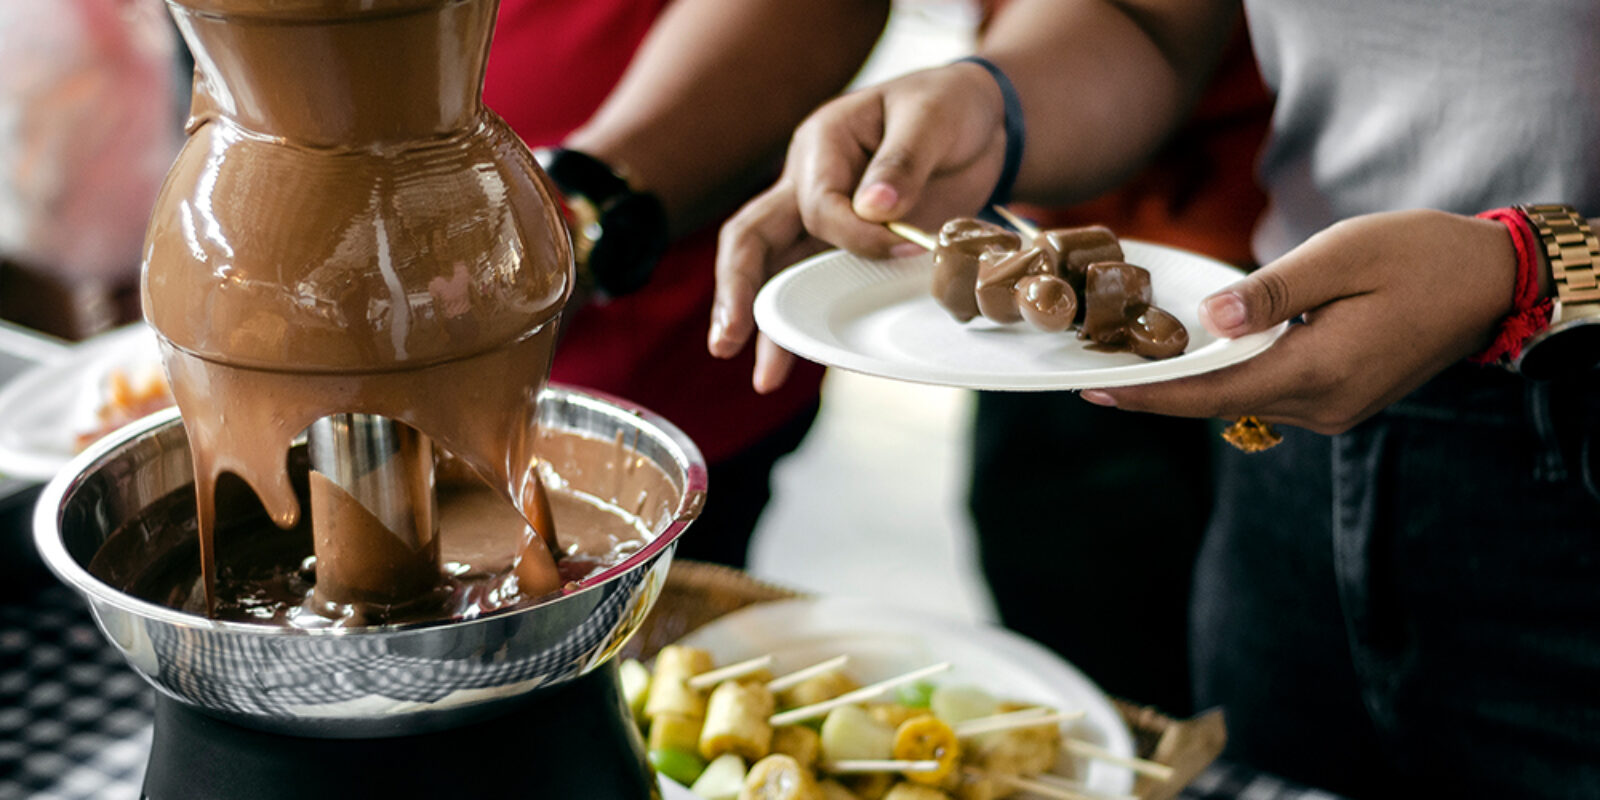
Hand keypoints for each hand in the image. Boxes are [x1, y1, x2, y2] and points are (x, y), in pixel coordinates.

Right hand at [710, 62, 1010, 391]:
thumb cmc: (947, 109)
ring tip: (762, 377)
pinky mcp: (839, 249)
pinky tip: (785, 367)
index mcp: (822, 142)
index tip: (910, 249)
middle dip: (737, 289)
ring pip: (771, 271)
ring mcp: (816, 219)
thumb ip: (902, 161)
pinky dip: (796, 327)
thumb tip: (873, 208)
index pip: (818, 203)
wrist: (976, 122)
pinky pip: (806, 288)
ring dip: (760, 322)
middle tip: (728, 337)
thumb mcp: (932, 119)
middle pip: (752, 237)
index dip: (857, 235)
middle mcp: (804, 182)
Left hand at [1081, 210, 1517, 433]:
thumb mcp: (1341, 255)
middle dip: (1158, 388)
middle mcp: (1323, 406)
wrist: (1492, 281)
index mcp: (1319, 372)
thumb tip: (1208, 324)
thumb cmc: (1419, 254)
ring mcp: (1334, 410)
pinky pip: (1269, 392)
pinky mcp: (1341, 401)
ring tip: (1133, 360)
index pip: (1211, 394)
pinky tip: (1200, 354)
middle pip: (1219, 403)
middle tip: (1096, 368)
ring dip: (1193, 383)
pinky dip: (1231, 376)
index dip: (1149, 394)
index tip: (1094, 391)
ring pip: (1243, 400)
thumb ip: (1271, 294)